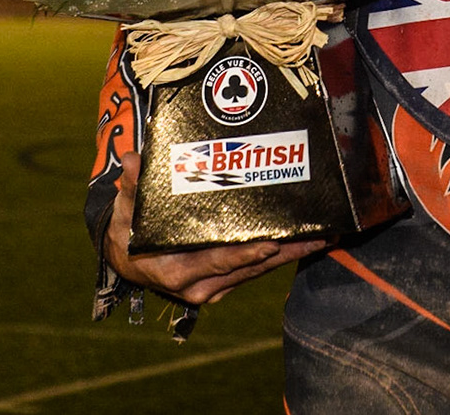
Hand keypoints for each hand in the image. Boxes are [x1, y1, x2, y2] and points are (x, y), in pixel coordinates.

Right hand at [102, 151, 327, 305]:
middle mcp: (198, 286)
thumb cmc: (130, 231)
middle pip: (248, 268)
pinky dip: (278, 258)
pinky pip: (254, 271)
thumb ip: (133, 186)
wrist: (128, 260)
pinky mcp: (222, 283)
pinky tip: (301, 244)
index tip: (273, 243)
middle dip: (285, 253)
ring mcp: (213, 287)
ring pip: (257, 271)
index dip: (246, 253)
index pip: (218, 261)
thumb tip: (131, 162)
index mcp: (176, 271)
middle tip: (317, 237)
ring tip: (321, 239)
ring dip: (289, 256)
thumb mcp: (128, 210)